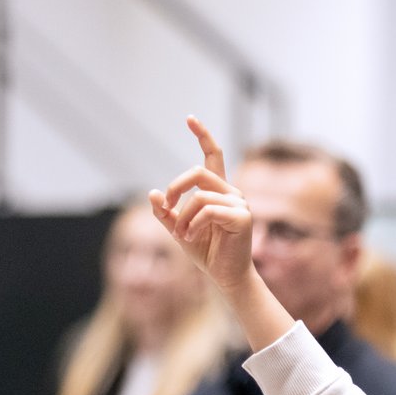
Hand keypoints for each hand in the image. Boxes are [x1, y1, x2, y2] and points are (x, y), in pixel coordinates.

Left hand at [149, 116, 253, 293]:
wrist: (226, 276)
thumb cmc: (206, 252)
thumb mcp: (178, 229)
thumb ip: (166, 212)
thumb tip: (153, 193)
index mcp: (218, 192)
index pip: (213, 156)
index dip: (203, 135)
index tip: (189, 118)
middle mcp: (231, 193)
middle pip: (197, 172)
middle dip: (175, 188)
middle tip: (166, 208)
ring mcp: (240, 204)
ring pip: (199, 196)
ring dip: (183, 217)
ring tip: (182, 234)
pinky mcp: (242, 217)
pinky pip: (207, 210)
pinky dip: (192, 224)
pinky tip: (190, 237)